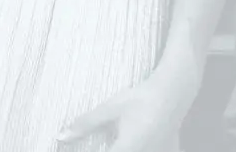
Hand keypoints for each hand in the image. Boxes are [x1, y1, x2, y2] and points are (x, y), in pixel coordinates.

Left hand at [56, 74, 192, 151]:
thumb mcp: (111, 108)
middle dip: (109, 150)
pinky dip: (138, 149)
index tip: (82, 149)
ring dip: (122, 149)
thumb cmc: (141, 97)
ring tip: (119, 140)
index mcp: (126, 150)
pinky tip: (134, 142)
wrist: (174, 90)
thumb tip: (61, 136)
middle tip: (109, 141)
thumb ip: (86, 123)